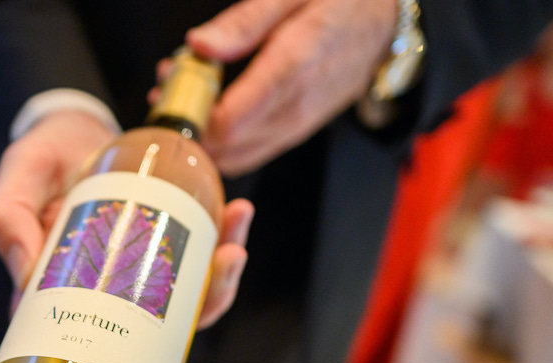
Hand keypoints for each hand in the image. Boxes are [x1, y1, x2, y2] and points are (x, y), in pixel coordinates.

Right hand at [0, 108, 254, 362]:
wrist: (67, 127)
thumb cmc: (36, 165)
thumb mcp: (13, 186)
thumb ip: (6, 222)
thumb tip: (25, 274)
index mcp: (66, 300)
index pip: (100, 355)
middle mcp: (108, 295)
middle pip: (159, 332)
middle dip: (203, 317)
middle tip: (223, 274)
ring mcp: (139, 270)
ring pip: (187, 296)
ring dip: (221, 277)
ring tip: (233, 245)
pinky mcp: (163, 239)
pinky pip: (198, 250)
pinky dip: (223, 235)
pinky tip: (236, 213)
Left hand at [185, 0, 397, 175]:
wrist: (384, 23)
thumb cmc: (337, 2)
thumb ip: (243, 23)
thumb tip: (198, 46)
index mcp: (291, 69)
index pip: (227, 121)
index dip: (189, 115)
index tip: (168, 89)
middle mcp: (294, 108)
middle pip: (224, 146)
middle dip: (189, 124)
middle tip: (169, 86)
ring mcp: (296, 126)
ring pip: (235, 156)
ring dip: (203, 135)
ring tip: (185, 93)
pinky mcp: (296, 133)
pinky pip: (250, 152)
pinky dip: (223, 139)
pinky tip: (210, 107)